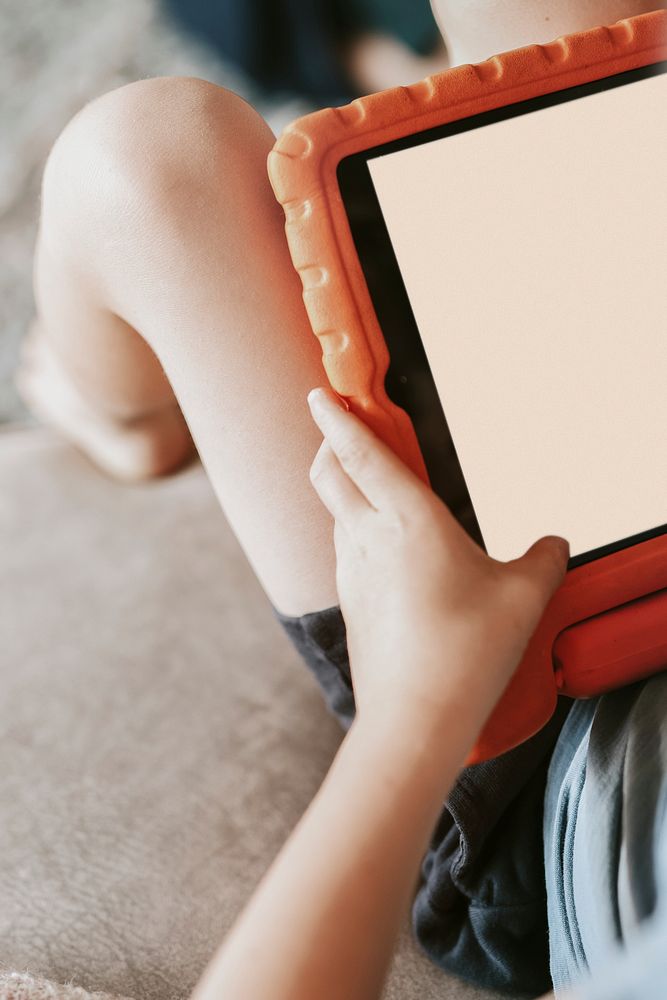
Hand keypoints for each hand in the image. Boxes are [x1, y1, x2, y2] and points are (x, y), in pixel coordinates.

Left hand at [307, 387, 568, 742]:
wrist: (414, 718)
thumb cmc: (467, 653)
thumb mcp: (524, 598)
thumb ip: (543, 560)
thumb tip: (554, 544)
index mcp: (407, 520)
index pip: (360, 453)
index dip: (337, 418)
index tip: (320, 394)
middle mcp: (369, 538)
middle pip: (328, 474)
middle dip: (329, 444)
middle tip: (344, 431)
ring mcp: (351, 572)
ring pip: (335, 513)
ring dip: (343, 489)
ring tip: (372, 488)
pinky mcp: (349, 602)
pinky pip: (344, 550)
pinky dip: (353, 530)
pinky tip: (382, 548)